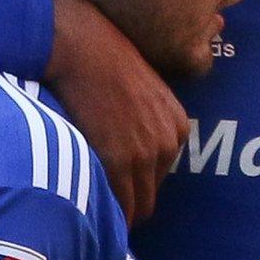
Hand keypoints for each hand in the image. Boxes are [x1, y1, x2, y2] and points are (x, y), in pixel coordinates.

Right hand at [43, 0, 187, 222]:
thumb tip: (126, 140)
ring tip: (90, 212)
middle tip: (100, 208)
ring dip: (116, 213)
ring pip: (135, 206)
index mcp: (176, 127)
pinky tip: (87, 210)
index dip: (134, 185)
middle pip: (150, 196)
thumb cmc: (103, 60)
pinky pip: (118, 205)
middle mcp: (167, 144)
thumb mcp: (143, 89)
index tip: (112, 189)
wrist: (83, 47)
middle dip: (127, 204)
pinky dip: (106, 212)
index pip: (160, 176)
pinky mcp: (119, 160)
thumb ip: (144, 119)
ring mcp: (145, 154)